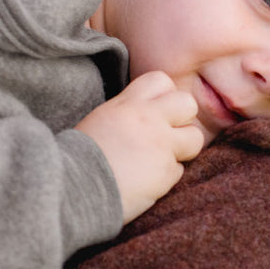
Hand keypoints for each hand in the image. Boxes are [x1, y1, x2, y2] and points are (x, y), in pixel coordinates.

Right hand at [75, 71, 203, 224]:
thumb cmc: (79, 158)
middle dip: (183, 120)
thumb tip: (145, 116)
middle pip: (188, 103)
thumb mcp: (101, 121)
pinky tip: (145, 182)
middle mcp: (148, 119)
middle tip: (167, 136)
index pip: (162, 80)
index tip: (156, 112)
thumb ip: (126, 114)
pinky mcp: (165, 172)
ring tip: (159, 161)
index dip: (165, 96)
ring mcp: (160, 145)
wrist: (73, 188)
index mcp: (127, 104)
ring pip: (195, 138)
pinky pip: (178, 171)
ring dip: (182, 151)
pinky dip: (166, 178)